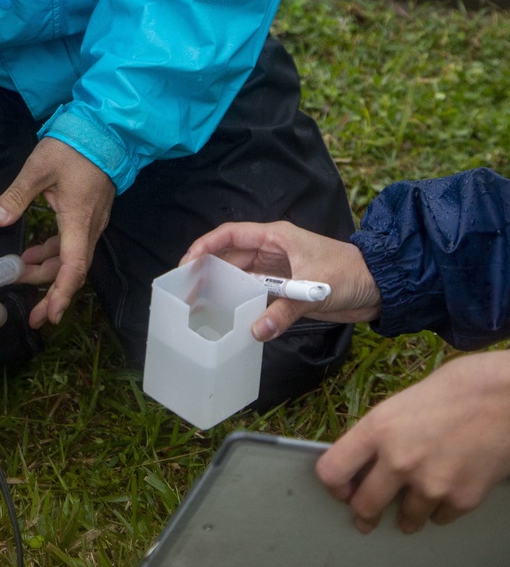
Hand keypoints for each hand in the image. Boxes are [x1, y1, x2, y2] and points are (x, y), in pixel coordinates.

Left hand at [0, 137, 114, 329]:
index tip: (49, 315)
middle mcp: (89, 227)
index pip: (73, 267)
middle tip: (30, 311)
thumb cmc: (72, 148)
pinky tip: (31, 254)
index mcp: (78, 220)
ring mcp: (92, 222)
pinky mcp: (88, 215)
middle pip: (72, 270)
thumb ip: (17, 196)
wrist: (103, 132)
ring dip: (47, 271)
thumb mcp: (38, 168)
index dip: (60, 294)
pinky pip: (72, 245)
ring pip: (71, 259)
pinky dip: (52, 254)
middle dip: (50, 291)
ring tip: (19, 275)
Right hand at [180, 219, 379, 339]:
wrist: (379, 286)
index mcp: (276, 236)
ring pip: (243, 277)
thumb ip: (285, 309)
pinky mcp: (288, 289)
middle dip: (209, 270)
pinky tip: (233, 318)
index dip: (206, 246)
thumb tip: (256, 331)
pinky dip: (246, 305)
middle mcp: (273, 250)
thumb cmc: (349, 274)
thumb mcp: (315, 288)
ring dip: (225, 289)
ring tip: (202, 305)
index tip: (187, 264)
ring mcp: (279, 270)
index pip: (231, 235)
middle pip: (232, 256)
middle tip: (187, 290)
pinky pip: (259, 295)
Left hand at [317, 353, 509, 533]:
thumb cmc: (456, 388)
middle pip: (364, 506)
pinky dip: (439, 509)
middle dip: (364, 512)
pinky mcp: (460, 501)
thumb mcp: (403, 402)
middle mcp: (398, 461)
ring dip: (406, 515)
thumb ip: (383, 433)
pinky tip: (445, 489)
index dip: (334, 484)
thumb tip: (369, 458)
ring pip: (405, 520)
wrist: (504, 398)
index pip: (332, 470)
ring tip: (412, 503)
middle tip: (367, 515)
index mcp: (378, 428)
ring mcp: (430, 485)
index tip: (342, 488)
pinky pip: (439, 519)